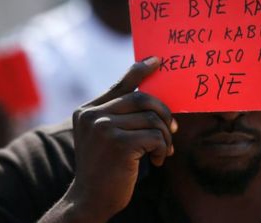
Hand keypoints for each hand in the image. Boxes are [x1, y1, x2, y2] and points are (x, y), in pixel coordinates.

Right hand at [50, 57, 176, 221]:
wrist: (90, 200)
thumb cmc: (104, 169)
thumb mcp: (104, 137)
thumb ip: (120, 116)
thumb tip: (152, 96)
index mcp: (87, 111)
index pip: (120, 84)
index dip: (141, 70)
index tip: (157, 60)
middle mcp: (93, 116)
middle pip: (142, 99)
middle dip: (164, 113)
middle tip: (172, 128)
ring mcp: (104, 129)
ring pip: (152, 119)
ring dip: (164, 136)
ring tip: (163, 150)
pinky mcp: (119, 144)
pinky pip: (155, 137)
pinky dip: (163, 149)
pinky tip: (158, 161)